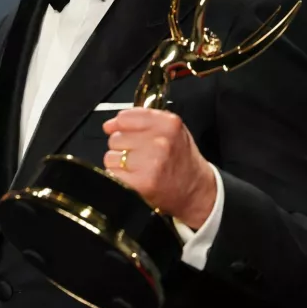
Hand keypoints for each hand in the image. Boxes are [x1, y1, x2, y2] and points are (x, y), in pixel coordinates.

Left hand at [102, 108, 215, 229]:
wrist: (196, 191)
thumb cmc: (181, 159)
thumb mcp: (173, 130)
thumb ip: (143, 120)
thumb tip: (110, 125)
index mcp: (168, 124)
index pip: (125, 117)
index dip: (118, 125)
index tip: (121, 131)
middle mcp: (160, 142)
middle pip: (116, 138)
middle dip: (123, 146)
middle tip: (139, 155)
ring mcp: (151, 163)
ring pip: (111, 156)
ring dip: (120, 163)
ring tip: (138, 167)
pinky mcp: (141, 183)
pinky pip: (112, 173)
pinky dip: (119, 177)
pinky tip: (134, 177)